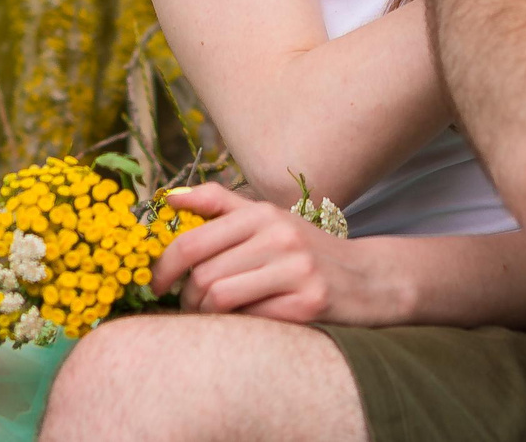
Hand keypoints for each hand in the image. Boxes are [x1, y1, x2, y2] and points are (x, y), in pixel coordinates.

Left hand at [149, 184, 400, 323]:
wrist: (369, 280)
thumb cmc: (307, 252)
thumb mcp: (269, 219)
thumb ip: (219, 205)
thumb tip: (169, 198)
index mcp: (263, 214)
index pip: (193, 241)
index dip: (164, 267)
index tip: (156, 285)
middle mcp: (280, 237)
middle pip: (203, 275)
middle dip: (187, 298)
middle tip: (190, 307)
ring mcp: (296, 271)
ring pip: (220, 299)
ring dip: (206, 316)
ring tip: (212, 317)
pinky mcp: (308, 304)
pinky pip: (249, 321)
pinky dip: (237, 327)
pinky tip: (244, 325)